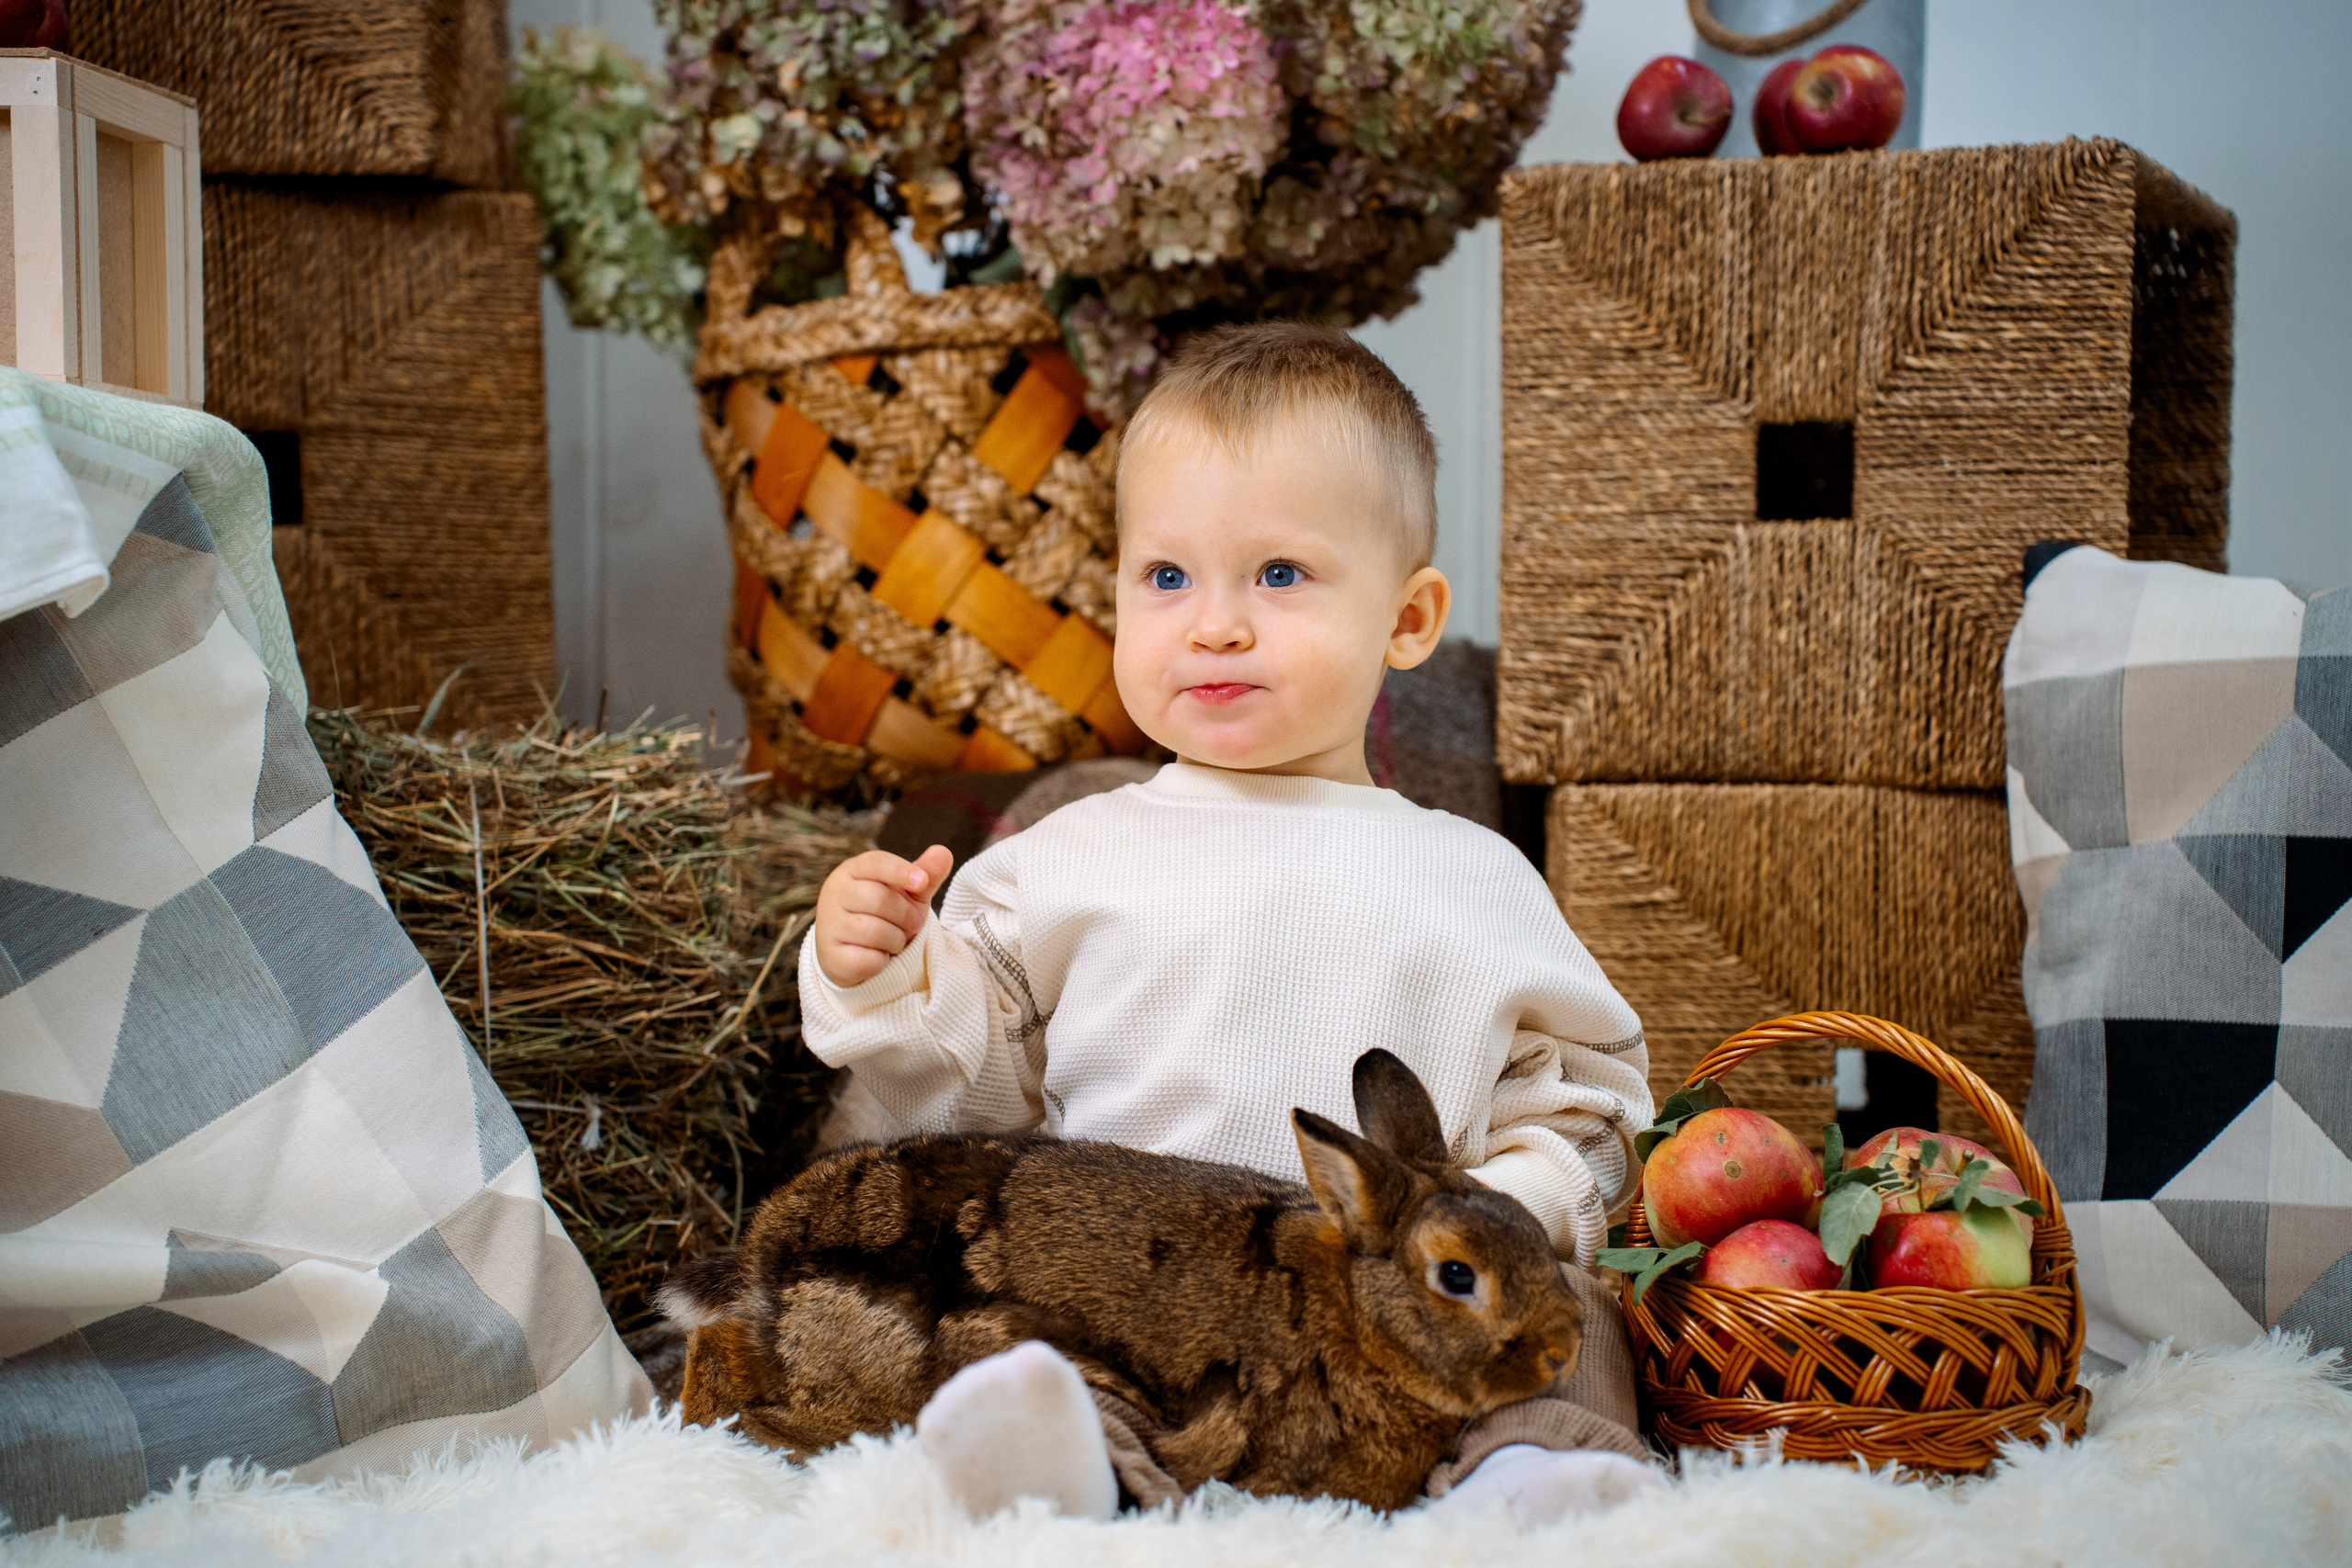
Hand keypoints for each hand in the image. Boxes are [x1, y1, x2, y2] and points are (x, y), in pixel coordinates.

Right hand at [813, 844, 954, 987]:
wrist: (856, 953)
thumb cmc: (886, 915)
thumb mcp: (909, 893)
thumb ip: (926, 874)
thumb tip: (944, 852)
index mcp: (853, 871)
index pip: (875, 863)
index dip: (900, 871)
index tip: (922, 882)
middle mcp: (835, 893)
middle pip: (880, 899)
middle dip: (906, 916)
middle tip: (911, 924)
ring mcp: (829, 924)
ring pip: (874, 931)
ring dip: (896, 940)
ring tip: (892, 940)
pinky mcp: (832, 956)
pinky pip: (868, 959)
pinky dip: (882, 961)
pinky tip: (877, 957)